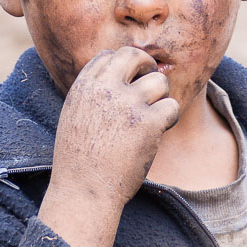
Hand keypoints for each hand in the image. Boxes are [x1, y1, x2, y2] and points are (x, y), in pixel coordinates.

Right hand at [38, 47, 179, 246]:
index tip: (128, 81)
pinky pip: (171, 106)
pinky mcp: (148, 123)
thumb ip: (93, 93)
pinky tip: (160, 130)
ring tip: (153, 115)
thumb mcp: (74, 116)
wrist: (84, 191)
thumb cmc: (79, 160)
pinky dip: (169, 118)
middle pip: (135, 55)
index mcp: (84, 87)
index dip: (122, 65)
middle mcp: (105, 89)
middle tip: (150, 85)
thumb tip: (116, 76)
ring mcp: (128, 104)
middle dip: (147, 65)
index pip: (108, 56)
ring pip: (159, 81)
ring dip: (160, 96)